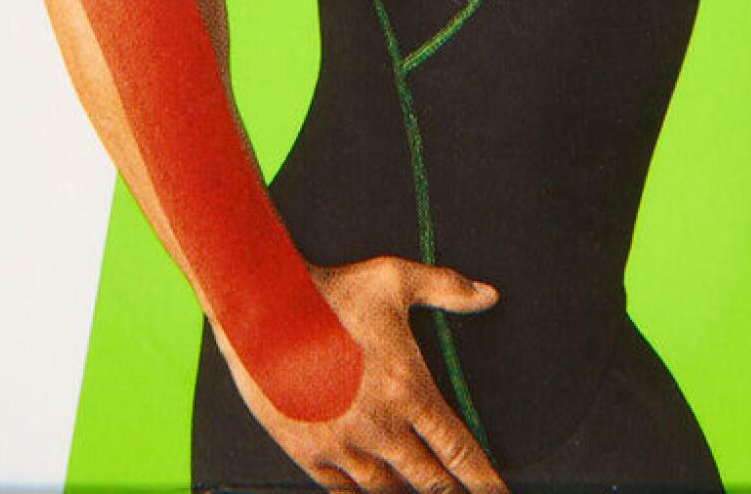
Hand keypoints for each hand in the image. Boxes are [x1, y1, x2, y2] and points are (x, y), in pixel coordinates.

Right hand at [220, 255, 507, 492]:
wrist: (263, 308)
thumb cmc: (328, 290)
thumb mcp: (392, 278)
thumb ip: (444, 286)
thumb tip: (487, 294)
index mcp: (409, 391)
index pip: (460, 452)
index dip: (485, 483)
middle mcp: (382, 428)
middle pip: (430, 483)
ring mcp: (345, 446)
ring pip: (388, 492)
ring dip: (406, 492)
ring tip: (414, 487)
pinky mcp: (310, 453)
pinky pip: (345, 492)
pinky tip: (370, 488)